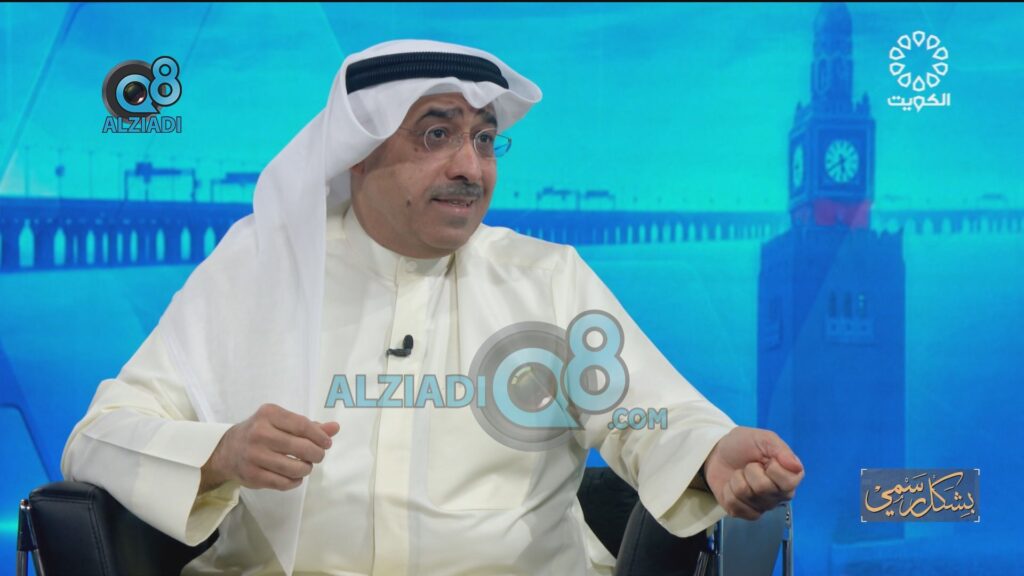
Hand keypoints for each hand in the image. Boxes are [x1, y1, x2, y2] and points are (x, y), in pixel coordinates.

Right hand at [200, 403, 340, 491]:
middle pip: (301, 448)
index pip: (303, 426)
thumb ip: (309, 426)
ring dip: (306, 469)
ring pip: (294, 468)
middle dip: (317, 454)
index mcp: (269, 414)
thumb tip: (335, 428)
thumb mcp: (281, 422)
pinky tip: (295, 476)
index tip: (326, 443)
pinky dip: (295, 481)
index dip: (320, 437)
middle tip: (318, 456)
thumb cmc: (261, 432)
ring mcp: (254, 456)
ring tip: (305, 466)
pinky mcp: (253, 475)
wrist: (227, 450)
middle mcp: (260, 433)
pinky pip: (284, 483)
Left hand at [703, 426, 803, 519]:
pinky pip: (735, 506)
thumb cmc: (744, 445)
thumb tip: (796, 467)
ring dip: (737, 479)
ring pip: (745, 495)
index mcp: (790, 476)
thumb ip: (781, 449)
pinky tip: (733, 485)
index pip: (789, 482)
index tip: (767, 459)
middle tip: (749, 465)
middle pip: (763, 488)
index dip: (773, 467)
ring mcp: (763, 506)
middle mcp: (780, 495)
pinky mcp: (745, 513)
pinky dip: (728, 491)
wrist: (719, 453)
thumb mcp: (763, 439)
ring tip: (741, 473)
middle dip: (750, 470)